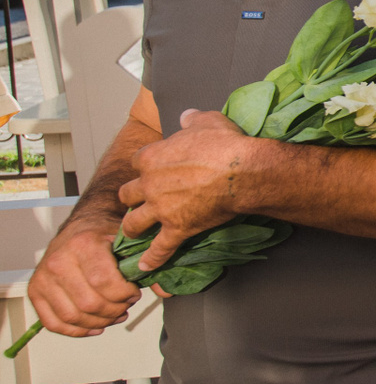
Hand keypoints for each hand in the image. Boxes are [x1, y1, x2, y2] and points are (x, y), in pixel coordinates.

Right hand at [25, 213, 141, 336]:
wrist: (80, 226)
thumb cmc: (104, 235)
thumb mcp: (127, 242)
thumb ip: (146, 264)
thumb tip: (165, 291)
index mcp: (83, 245)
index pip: (104, 282)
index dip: (124, 294)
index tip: (134, 292)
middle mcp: (58, 262)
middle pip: (90, 304)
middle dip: (115, 309)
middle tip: (126, 304)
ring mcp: (43, 278)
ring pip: (73, 316)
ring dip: (100, 322)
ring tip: (115, 314)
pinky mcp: (35, 292)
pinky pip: (54, 323)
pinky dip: (77, 330)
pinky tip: (96, 325)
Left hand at [118, 110, 260, 271]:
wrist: (242, 171)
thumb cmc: (225, 144)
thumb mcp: (208, 121)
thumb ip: (192, 119)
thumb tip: (185, 116)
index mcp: (152, 157)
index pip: (137, 161)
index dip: (145, 166)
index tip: (152, 169)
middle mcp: (149, 184)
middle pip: (126, 194)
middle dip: (131, 198)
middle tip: (139, 202)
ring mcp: (161, 208)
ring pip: (134, 222)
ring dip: (132, 228)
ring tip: (134, 232)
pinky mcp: (176, 228)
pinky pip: (160, 248)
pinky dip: (153, 258)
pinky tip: (146, 266)